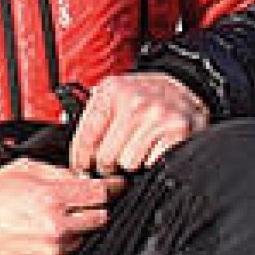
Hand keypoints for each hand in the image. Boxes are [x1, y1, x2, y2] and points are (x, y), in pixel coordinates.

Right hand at [0, 159, 114, 254]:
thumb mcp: (22, 169)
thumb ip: (58, 171)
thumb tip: (82, 177)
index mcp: (51, 198)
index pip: (101, 192)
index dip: (109, 186)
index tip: (112, 186)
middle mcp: (56, 227)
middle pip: (101, 217)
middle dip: (92, 208)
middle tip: (75, 204)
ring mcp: (54, 251)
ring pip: (85, 238)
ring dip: (75, 229)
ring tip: (48, 222)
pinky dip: (61, 247)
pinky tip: (41, 238)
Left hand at [72, 68, 210, 176]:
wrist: (186, 85)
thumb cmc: (145, 94)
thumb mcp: (114, 92)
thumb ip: (92, 113)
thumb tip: (68, 136)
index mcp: (111, 91)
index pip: (85, 136)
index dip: (80, 159)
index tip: (80, 168)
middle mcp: (133, 102)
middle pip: (105, 156)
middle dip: (106, 165)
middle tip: (111, 163)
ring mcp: (156, 116)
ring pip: (128, 162)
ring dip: (130, 163)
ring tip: (135, 152)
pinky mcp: (177, 131)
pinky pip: (152, 163)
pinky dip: (150, 162)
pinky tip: (152, 151)